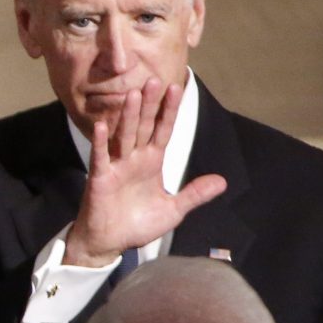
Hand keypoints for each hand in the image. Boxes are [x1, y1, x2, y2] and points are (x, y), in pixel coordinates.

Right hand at [63, 78, 226, 266]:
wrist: (109, 243)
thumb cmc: (137, 225)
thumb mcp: (173, 210)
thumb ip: (195, 194)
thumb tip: (222, 181)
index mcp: (152, 162)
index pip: (163, 131)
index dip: (170, 111)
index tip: (177, 88)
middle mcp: (134, 159)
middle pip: (143, 126)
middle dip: (150, 105)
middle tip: (155, 80)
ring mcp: (116, 166)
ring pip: (123, 136)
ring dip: (128, 116)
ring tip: (133, 94)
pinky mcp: (100, 178)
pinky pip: (101, 157)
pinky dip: (101, 142)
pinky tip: (102, 125)